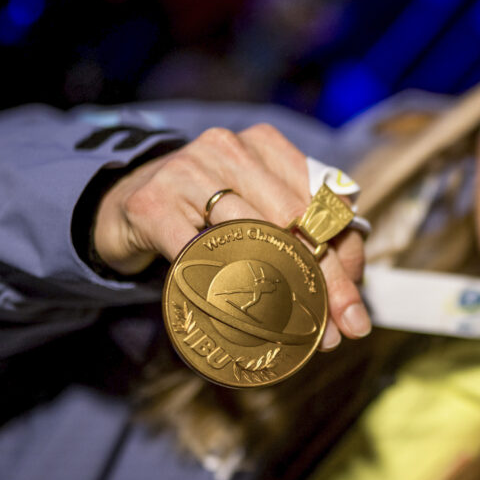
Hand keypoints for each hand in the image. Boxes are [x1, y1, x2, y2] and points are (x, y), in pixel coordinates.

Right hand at [93, 125, 369, 348]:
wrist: (125, 204)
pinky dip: (218, 288)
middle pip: (293, 222)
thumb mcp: (259, 214)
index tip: (354, 310)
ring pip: (250, 236)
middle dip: (321, 283)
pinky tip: (234, 315)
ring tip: (296, 333)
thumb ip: (308, 243)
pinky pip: (195, 253)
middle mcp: (229, 149)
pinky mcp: (152, 203)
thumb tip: (348, 302)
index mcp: (266, 146)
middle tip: (336, 332)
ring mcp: (188, 171)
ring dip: (277, 295)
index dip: (344, 261)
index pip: (322, 204)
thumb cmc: (205, 215)